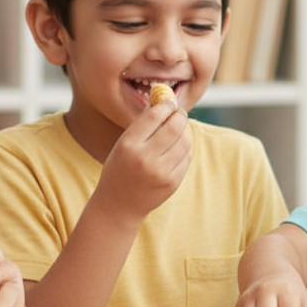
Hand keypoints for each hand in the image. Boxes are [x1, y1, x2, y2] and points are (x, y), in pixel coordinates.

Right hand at [95, 96, 190, 224]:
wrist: (120, 204)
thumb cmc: (120, 168)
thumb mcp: (123, 145)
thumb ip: (142, 126)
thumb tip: (164, 102)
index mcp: (128, 145)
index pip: (154, 116)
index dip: (165, 105)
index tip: (170, 102)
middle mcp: (145, 158)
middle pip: (174, 127)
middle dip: (180, 116)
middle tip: (180, 113)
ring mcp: (161, 172)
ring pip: (184, 142)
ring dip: (184, 133)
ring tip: (177, 132)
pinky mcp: (172, 183)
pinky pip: (186, 158)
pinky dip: (184, 150)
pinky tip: (177, 149)